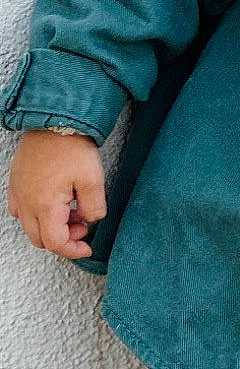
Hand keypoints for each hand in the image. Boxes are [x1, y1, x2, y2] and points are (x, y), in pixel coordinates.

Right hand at [7, 128, 105, 257]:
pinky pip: (20, 209)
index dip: (73, 250)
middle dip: (63, 240)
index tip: (87, 247)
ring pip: (29, 225)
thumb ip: (94, 207)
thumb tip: (91, 219)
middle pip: (39, 239)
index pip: (55, 242)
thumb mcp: (93, 180)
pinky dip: (37, 214)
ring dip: (51, 226)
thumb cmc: (71, 145)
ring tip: (72, 210)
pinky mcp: (17, 181)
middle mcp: (26, 201)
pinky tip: (54, 203)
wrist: (54, 118)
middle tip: (82, 226)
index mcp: (44, 205)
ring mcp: (18, 191)